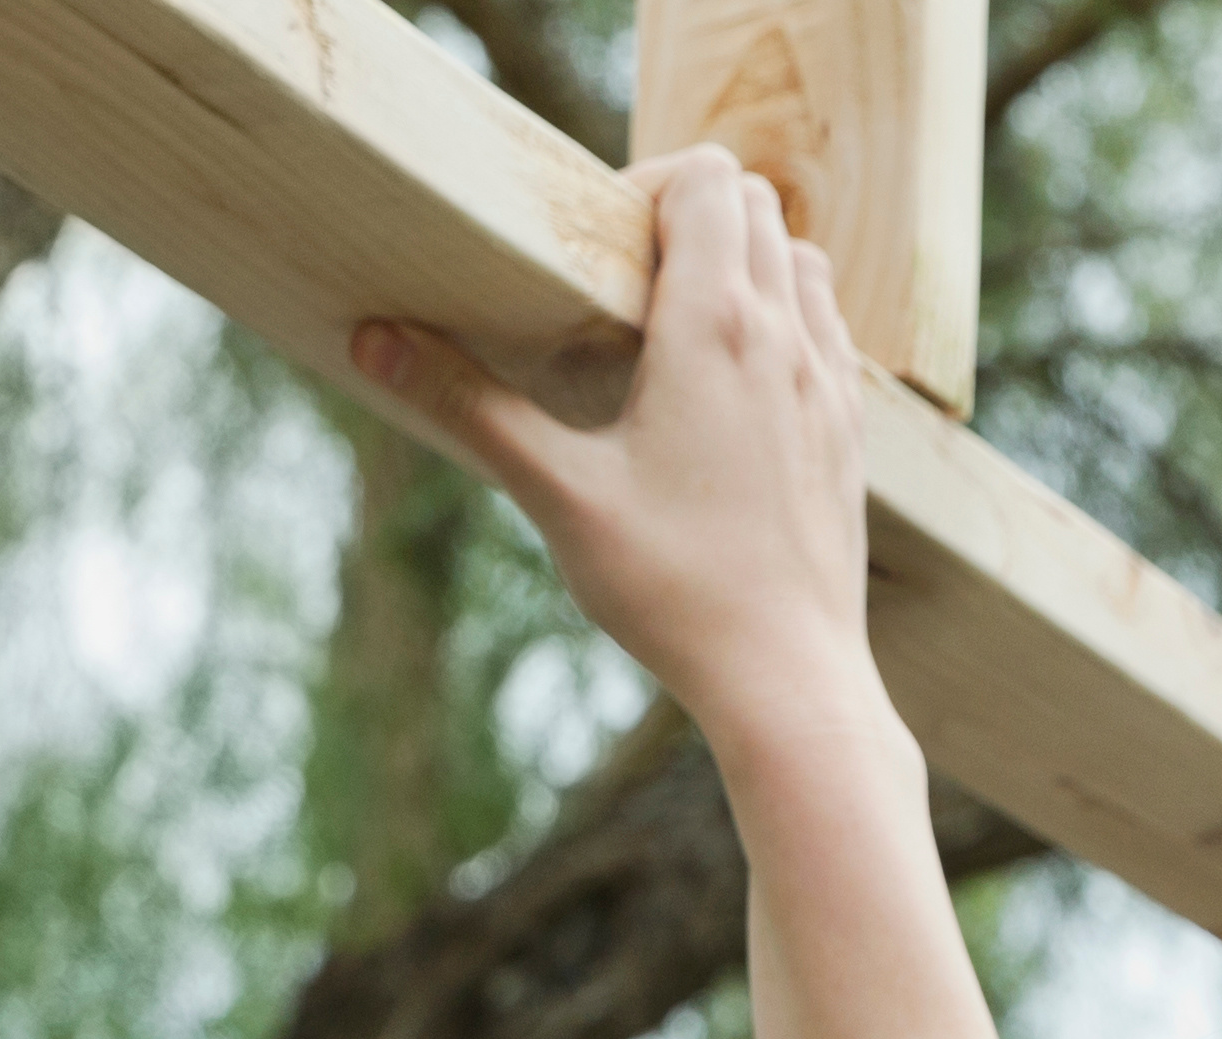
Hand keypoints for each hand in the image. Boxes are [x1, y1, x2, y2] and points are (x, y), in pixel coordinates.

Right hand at [353, 152, 884, 768]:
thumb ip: (469, 407)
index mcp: (716, 325)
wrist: (789, 679)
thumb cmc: (676, 591)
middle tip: (626, 283)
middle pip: (759, 202)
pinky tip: (733, 389)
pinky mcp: (849, 433)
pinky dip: (784, 322)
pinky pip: (828, 331)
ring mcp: (830, 382)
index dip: (651, 184)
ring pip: (802, 261)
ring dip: (747, 263)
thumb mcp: (560, 495)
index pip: (710, 177)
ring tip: (679, 328)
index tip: (601, 246)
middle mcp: (787, 335)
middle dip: (692, 214)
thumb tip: (372, 340)